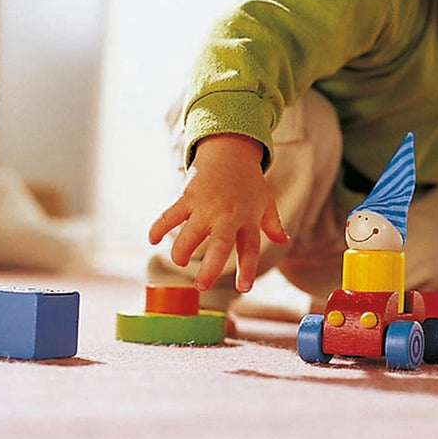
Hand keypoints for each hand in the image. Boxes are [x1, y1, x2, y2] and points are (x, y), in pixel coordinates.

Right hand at [148, 133, 288, 293]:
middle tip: (201, 286)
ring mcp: (206, 206)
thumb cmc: (249, 181)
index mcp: (248, 219)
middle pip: (219, 244)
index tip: (243, 288)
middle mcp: (227, 215)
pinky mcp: (188, 196)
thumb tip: (284, 240)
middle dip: (210, 267)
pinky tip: (153, 240)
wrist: (231, 150)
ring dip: (182, 251)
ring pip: (190, 233)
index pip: (249, 248)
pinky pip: (170, 214)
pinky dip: (159, 227)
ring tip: (180, 262)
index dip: (247, 269)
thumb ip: (272, 224)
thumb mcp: (266, 201)